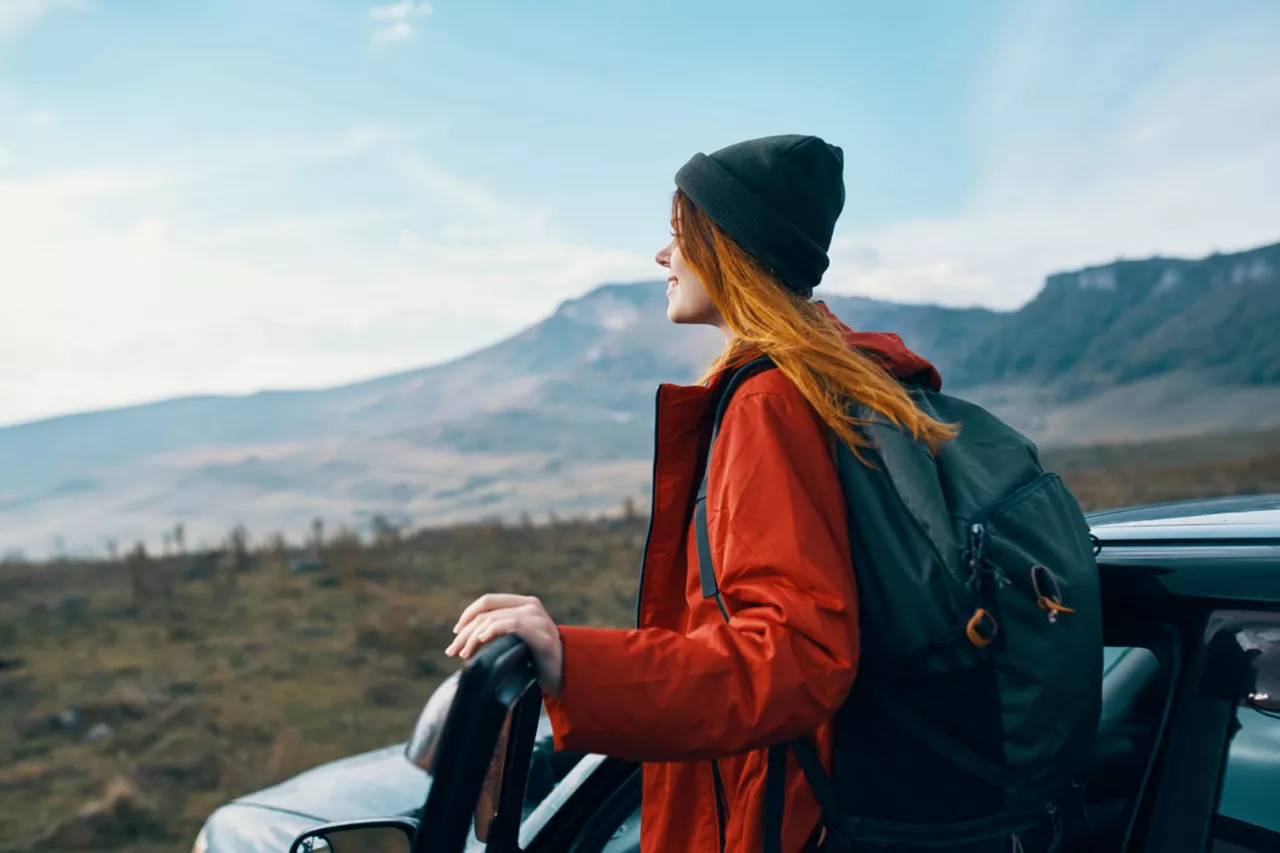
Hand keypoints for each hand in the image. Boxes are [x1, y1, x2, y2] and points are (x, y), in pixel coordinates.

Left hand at [446, 594, 564, 698]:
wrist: (565, 674)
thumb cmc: (538, 659)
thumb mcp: (517, 639)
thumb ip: (501, 630)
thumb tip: (467, 636)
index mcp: (524, 603)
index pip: (487, 601)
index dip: (467, 615)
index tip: (455, 633)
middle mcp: (530, 605)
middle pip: (486, 612)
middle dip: (465, 631)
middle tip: (452, 651)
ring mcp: (536, 618)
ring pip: (493, 620)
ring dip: (473, 638)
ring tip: (464, 655)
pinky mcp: (540, 633)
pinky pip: (511, 625)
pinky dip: (492, 631)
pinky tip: (481, 641)